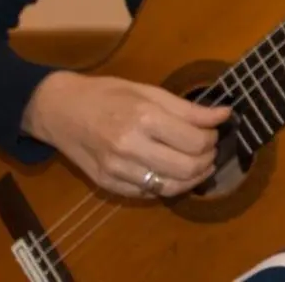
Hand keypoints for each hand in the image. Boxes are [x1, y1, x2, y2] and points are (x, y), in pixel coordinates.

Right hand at [23, 72, 229, 198]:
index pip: (196, 141)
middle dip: (208, 160)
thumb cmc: (107, 93)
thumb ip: (187, 108)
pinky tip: (171, 172)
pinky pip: (149, 194)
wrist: (60, 110)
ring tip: (197, 164)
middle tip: (209, 149)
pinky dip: (168, 185)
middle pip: (188, 168)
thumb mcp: (148, 91)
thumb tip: (224, 115)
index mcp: (143, 117)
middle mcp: (130, 147)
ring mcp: (118, 170)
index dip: (212, 138)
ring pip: (171, 187)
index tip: (213, 130)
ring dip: (193, 178)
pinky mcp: (108, 185)